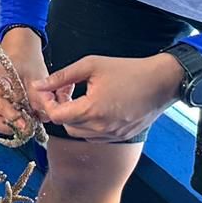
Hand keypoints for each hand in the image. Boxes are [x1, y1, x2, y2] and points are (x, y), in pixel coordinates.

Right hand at [0, 27, 50, 135]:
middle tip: (23, 129)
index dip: (14, 119)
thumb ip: (39, 99)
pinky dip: (5, 122)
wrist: (21, 52)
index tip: (28, 126)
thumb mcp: (37, 78)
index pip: (0, 107)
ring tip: (22, 125)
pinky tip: (19, 120)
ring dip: (4, 126)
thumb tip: (44, 118)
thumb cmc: (27, 61)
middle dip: (5, 127)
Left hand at [30, 52, 183, 141]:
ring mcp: (112, 135)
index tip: (51, 90)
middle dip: (60, 109)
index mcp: (91, 110)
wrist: (162, 82)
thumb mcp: (90, 66)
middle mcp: (101, 128)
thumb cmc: (128, 70)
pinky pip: (95, 136)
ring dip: (74, 117)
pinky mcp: (121, 136)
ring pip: (80, 132)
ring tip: (80, 98)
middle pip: (65, 126)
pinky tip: (95, 107)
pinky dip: (89, 124)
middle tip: (65, 91)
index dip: (48, 103)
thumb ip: (61, 77)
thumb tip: (39, 85)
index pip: (56, 116)